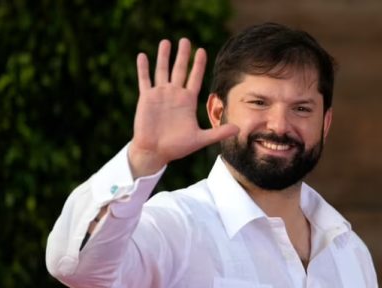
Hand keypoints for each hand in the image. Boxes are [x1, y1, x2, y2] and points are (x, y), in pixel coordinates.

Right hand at [129, 38, 238, 177]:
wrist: (155, 152)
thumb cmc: (177, 147)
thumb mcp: (200, 139)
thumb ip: (219, 133)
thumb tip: (239, 129)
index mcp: (188, 101)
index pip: (195, 78)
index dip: (198, 65)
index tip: (201, 50)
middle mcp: (175, 95)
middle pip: (179, 70)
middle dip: (183, 55)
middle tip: (185, 40)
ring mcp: (160, 95)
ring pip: (162, 71)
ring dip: (163, 56)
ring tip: (166, 42)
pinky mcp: (147, 98)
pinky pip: (145, 80)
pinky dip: (143, 68)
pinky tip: (142, 55)